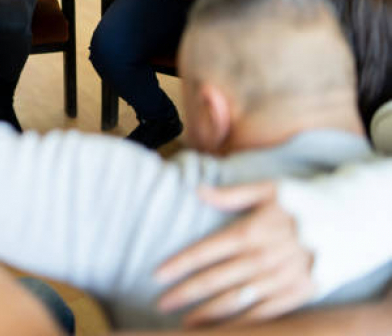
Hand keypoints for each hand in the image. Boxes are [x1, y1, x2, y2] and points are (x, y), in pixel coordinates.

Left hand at [154, 182, 314, 326]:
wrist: (353, 220)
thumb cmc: (306, 200)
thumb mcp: (269, 189)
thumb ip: (231, 194)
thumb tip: (197, 190)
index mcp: (249, 232)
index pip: (203, 252)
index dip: (178, 265)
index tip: (157, 276)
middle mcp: (260, 259)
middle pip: (213, 280)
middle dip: (184, 294)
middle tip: (161, 304)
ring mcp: (279, 280)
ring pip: (234, 302)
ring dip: (207, 314)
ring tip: (185, 324)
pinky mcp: (297, 294)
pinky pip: (263, 314)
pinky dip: (241, 324)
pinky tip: (223, 330)